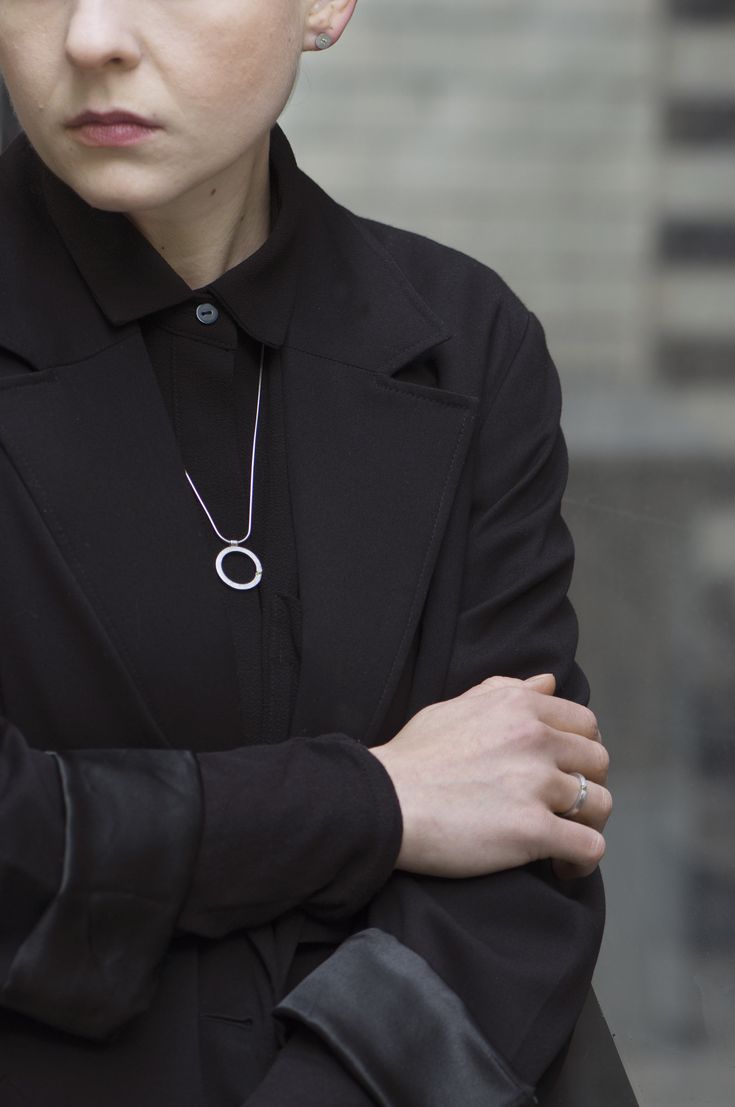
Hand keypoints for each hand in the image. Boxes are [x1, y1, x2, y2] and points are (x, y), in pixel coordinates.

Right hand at [369, 674, 610, 880]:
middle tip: (564, 808)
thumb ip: (503, 691)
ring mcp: (536, 784)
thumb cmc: (412, 757)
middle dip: (588, 785)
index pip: (584, 723)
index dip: (580, 750)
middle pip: (598, 762)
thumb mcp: (454, 707)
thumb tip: (547, 682)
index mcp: (520, 706)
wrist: (384, 801)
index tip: (564, 771)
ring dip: (588, 825)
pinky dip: (582, 861)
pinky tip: (563, 867)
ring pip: (600, 804)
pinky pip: (589, 847)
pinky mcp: (531, 829)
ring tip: (565, 840)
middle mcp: (535, 739)